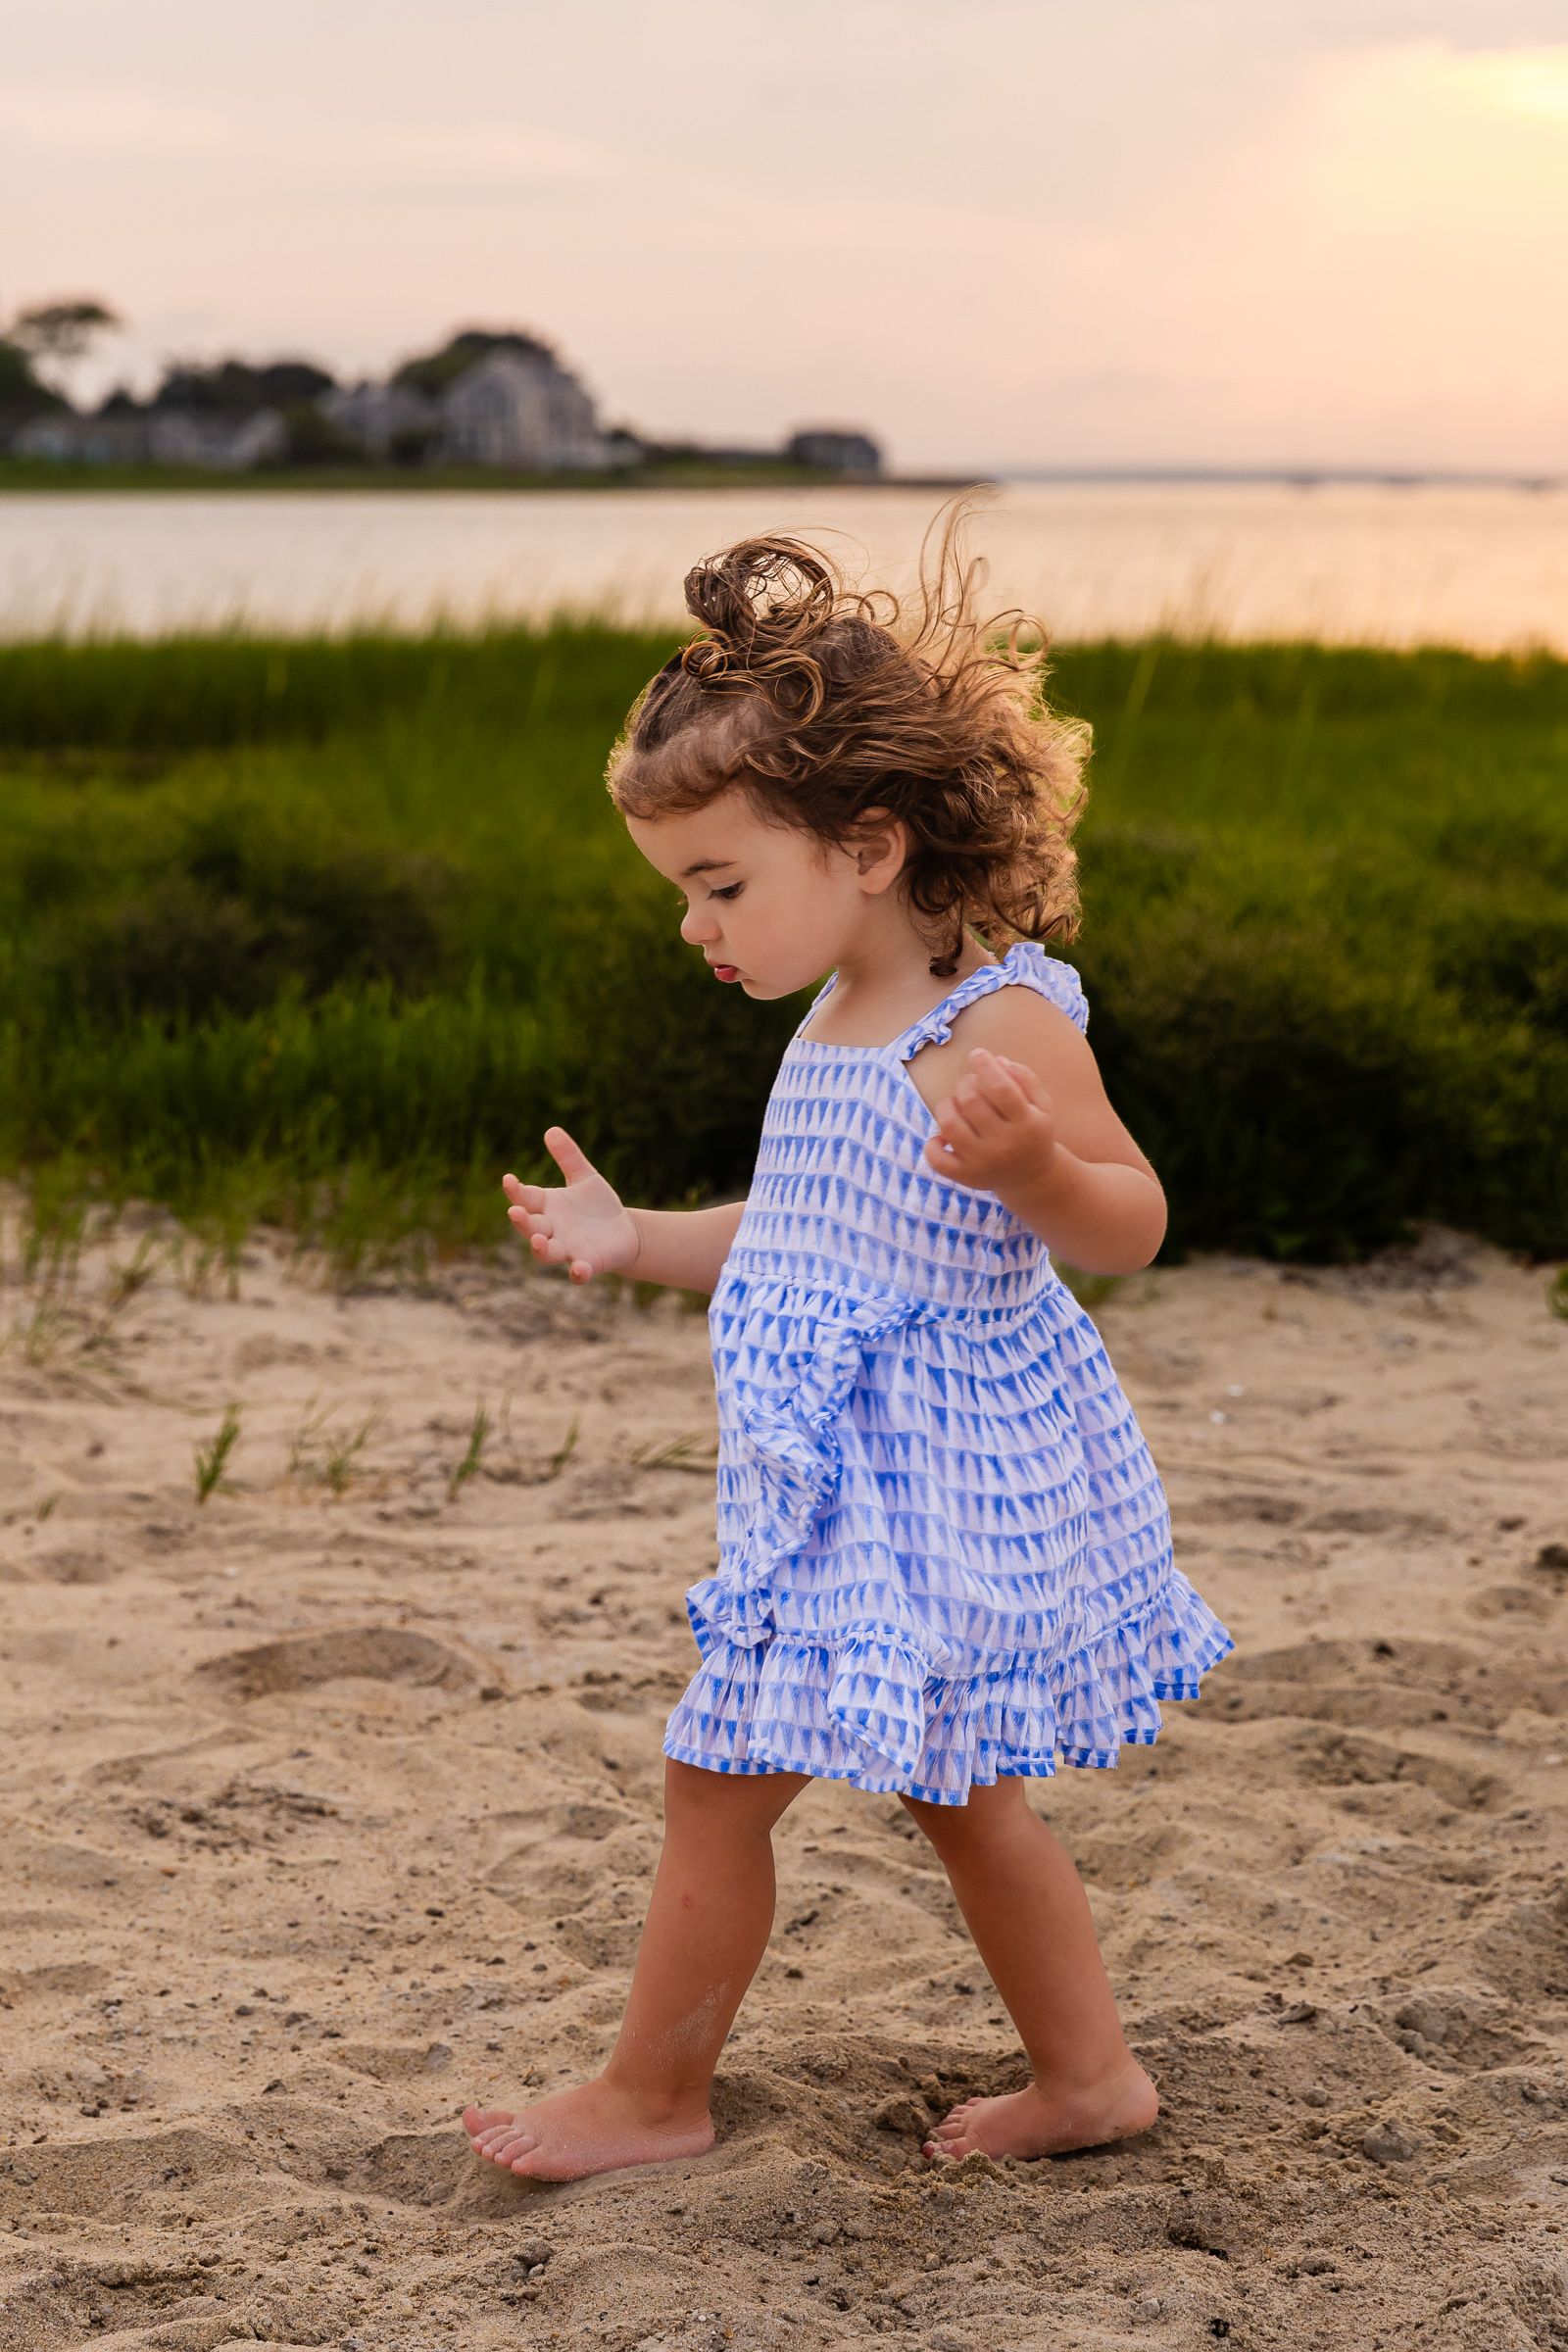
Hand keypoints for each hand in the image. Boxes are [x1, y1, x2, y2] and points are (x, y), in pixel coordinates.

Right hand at [502, 1128, 640, 1283]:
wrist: (624, 1232)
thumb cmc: (597, 1206)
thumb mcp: (585, 1177)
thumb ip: (569, 1157)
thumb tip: (552, 1129)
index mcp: (547, 1206)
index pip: (525, 1198)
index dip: (515, 1191)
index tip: (508, 1179)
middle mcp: (552, 1229)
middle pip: (530, 1227)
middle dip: (522, 1221)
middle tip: (515, 1212)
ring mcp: (568, 1249)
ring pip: (546, 1253)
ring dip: (540, 1249)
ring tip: (538, 1241)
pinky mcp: (588, 1264)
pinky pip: (579, 1272)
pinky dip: (577, 1273)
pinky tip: (579, 1270)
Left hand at [922, 1048, 1058, 1195]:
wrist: (1032, 1178)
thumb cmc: (1033, 1131)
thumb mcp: (1042, 1105)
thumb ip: (1025, 1078)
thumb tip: (997, 1061)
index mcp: (1027, 1123)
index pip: (1001, 1088)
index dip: (985, 1065)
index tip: (977, 1054)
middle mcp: (1004, 1145)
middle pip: (971, 1101)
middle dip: (965, 1082)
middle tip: (970, 1083)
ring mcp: (982, 1163)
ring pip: (949, 1125)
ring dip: (946, 1105)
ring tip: (955, 1104)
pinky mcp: (965, 1177)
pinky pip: (937, 1159)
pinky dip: (932, 1143)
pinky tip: (943, 1136)